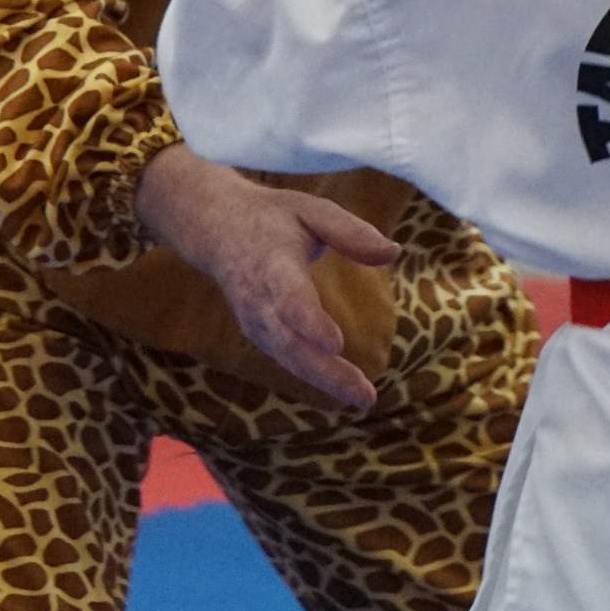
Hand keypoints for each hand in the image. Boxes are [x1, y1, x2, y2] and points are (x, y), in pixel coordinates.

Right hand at [136, 146, 400, 411]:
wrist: (216, 228)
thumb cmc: (272, 217)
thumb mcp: (311, 210)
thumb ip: (351, 232)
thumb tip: (393, 252)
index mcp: (273, 263)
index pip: (289, 298)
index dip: (309, 322)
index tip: (336, 344)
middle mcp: (259, 299)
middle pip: (290, 342)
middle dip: (326, 371)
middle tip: (364, 395)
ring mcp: (255, 320)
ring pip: (289, 358)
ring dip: (325, 381)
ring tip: (363, 400)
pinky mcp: (259, 334)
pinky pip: (287, 359)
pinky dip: (314, 378)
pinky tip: (345, 390)